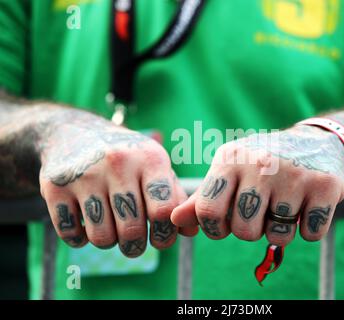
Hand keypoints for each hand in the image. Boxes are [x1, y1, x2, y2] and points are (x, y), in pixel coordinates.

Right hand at [39, 111, 196, 256]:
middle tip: (134, 243)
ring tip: (111, 229)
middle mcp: (118, 163)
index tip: (161, 240)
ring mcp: (85, 174)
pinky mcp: (54, 186)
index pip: (164, 210)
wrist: (74, 133)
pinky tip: (86, 223)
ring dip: (109, 242)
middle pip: (132, 229)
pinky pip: (71, 234)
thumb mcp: (155, 167)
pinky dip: (79, 238)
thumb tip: (190, 233)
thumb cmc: (127, 158)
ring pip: (102, 237)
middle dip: (136, 247)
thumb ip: (175, 198)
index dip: (165, 235)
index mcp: (150, 158)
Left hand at [172, 125, 343, 245]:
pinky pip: (310, 233)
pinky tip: (309, 205)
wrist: (318, 142)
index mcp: (229, 160)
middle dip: (253, 229)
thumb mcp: (231, 172)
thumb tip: (174, 221)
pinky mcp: (325, 186)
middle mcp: (259, 164)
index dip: (216, 228)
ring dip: (282, 228)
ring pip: (278, 235)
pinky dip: (309, 228)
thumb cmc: (264, 163)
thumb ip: (203, 199)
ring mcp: (293, 174)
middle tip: (263, 209)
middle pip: (244, 231)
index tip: (228, 221)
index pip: (208, 212)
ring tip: (286, 204)